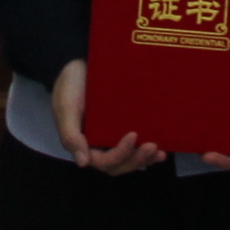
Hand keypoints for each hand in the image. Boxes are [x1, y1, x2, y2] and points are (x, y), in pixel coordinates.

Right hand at [48, 58, 164, 174]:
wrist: (76, 64)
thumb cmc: (70, 86)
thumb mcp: (66, 109)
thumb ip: (71, 136)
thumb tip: (83, 163)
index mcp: (84, 145)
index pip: (104, 161)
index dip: (120, 154)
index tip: (133, 135)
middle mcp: (98, 145)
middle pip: (119, 165)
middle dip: (136, 160)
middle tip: (152, 146)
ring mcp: (110, 138)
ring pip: (129, 159)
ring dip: (144, 159)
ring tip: (159, 152)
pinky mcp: (121, 127)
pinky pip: (135, 145)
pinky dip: (147, 151)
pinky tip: (162, 148)